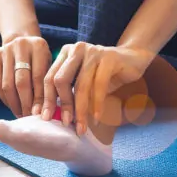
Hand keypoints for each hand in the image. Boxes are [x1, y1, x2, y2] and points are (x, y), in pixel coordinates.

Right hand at [0, 36, 51, 117]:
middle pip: (21, 81)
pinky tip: (12, 105)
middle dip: (26, 103)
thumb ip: (48, 84)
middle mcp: (21, 45)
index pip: (39, 77)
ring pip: (7, 84)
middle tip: (29, 117)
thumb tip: (45, 111)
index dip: (39, 98)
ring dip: (14, 103)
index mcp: (39, 45)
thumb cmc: (40, 59)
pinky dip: (4, 98)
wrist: (22, 40)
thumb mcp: (49, 65)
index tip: (40, 114)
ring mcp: (5, 50)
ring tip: (20, 114)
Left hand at [41, 42, 155, 134]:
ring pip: (80, 85)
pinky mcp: (109, 57)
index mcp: (65, 53)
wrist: (132, 59)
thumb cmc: (104, 74)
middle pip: (60, 80)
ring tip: (81, 127)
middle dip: (62, 104)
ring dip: (80, 110)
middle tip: (65, 123)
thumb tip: (53, 116)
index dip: (46, 99)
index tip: (44, 117)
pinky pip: (99, 85)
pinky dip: (97, 104)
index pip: (49, 77)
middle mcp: (76, 49)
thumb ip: (69, 93)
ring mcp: (92, 51)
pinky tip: (97, 118)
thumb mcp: (83, 82)